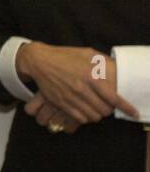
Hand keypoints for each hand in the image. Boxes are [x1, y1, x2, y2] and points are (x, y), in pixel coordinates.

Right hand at [16, 42, 138, 126]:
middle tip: (107, 105)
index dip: (126, 108)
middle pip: (104, 110)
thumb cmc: (64, 56)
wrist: (39, 61)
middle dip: (109, 110)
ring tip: (96, 108)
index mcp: (91, 76)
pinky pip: (80, 118)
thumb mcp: (86, 53)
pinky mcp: (61, 103)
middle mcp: (82, 89)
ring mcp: (71, 97)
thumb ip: (103, 62)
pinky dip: (85, 117)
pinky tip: (85, 110)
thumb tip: (116, 68)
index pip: (114, 98)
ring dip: (97, 114)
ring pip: (93, 116)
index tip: (134, 113)